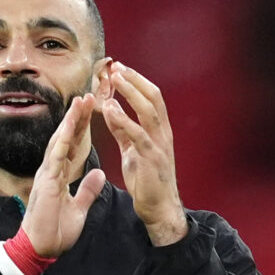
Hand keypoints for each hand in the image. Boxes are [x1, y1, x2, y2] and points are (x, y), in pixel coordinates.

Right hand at [20, 91, 104, 258]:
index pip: (72, 146)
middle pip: (66, 137)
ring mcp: (47, 175)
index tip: (91, 110)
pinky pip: (55, 159)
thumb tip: (99, 174)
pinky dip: (62, 142)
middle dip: (76, 117)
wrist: (41, 249)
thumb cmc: (55, 231)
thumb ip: (88, 190)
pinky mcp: (46, 183)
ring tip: (79, 102)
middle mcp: (52, 170)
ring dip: (70, 122)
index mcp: (60, 175)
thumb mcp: (79, 208)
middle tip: (88, 95)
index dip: (82, 128)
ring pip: (59, 142)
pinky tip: (68, 127)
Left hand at [95, 60, 187, 245]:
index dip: (137, 81)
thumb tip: (112, 109)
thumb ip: (123, 130)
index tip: (120, 68)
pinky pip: (138, 133)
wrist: (159, 209)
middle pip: (153, 97)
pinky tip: (110, 108)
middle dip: (135, 80)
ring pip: (148, 110)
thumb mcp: (132, 151)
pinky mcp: (152, 158)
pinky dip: (123, 118)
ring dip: (131, 91)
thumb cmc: (147, 182)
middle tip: (117, 66)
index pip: (152, 98)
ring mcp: (159, 145)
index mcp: (160, 131)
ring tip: (115, 78)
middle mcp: (163, 134)